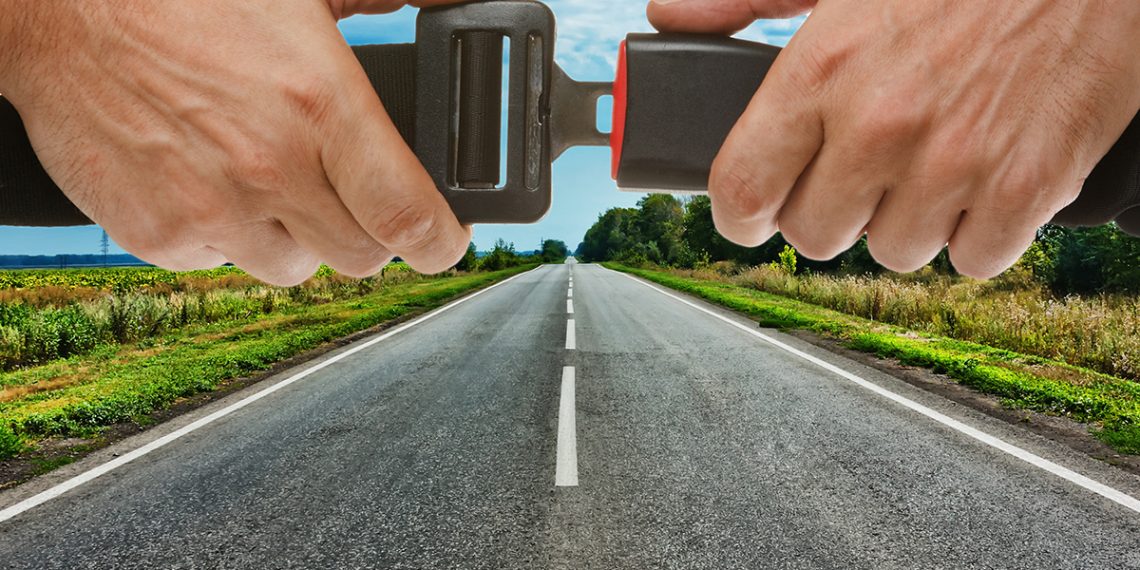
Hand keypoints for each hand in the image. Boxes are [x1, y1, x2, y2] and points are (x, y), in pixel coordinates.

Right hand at [0, 0, 469, 284]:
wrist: (59, 10)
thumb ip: (384, 16)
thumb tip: (454, 7)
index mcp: (320, 105)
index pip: (410, 218)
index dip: (441, 242)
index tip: (443, 239)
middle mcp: (271, 169)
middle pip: (362, 258)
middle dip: (366, 230)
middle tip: (344, 189)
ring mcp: (212, 211)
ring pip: (293, 267)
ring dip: (295, 234)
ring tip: (264, 173)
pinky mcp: (159, 235)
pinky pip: (222, 263)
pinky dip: (227, 233)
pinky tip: (208, 178)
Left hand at [648, 0, 1139, 277]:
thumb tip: (670, 16)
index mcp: (824, 68)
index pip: (740, 189)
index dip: (735, 214)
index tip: (747, 214)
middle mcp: (882, 125)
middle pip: (812, 235)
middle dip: (823, 212)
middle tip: (850, 174)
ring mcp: (957, 164)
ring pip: (891, 253)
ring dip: (899, 221)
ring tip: (923, 165)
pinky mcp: (1027, 190)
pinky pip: (972, 261)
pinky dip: (973, 232)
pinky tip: (978, 179)